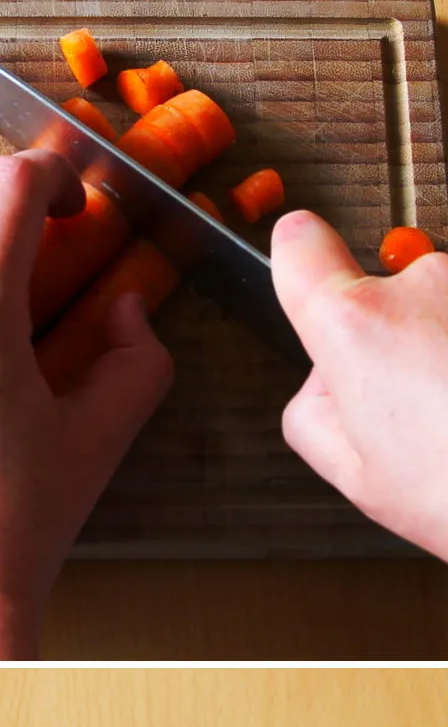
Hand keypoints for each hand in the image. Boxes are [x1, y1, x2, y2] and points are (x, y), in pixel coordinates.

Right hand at [270, 210, 447, 560]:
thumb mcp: (355, 478)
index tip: (306, 268)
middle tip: (424, 405)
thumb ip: (313, 411)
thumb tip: (324, 381)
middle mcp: (422, 284)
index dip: (300, 263)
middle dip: (400, 336)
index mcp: (357, 326)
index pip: (300, 248)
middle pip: (389, 289)